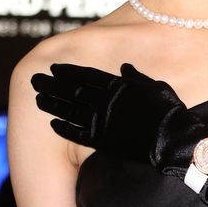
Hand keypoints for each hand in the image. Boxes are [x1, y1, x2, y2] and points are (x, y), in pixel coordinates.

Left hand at [31, 63, 207, 171]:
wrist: (172, 137)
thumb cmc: (168, 111)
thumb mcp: (155, 86)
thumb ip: (136, 77)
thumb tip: (125, 66)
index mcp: (117, 85)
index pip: (86, 75)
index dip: (68, 71)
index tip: (54, 68)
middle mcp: (104, 100)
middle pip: (71, 90)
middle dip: (52, 84)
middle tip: (35, 80)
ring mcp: (101, 120)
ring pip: (69, 110)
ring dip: (52, 103)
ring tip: (38, 98)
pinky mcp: (101, 140)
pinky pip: (77, 133)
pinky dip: (63, 128)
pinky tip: (52, 124)